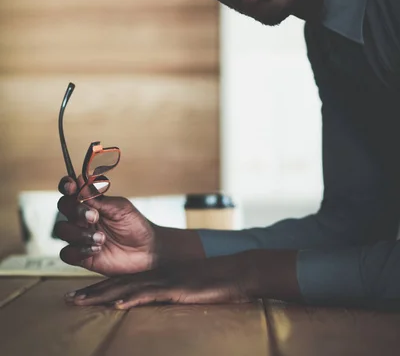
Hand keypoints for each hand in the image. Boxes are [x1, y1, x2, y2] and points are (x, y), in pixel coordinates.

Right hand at [56, 175, 155, 276]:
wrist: (146, 250)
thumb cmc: (134, 225)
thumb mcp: (120, 207)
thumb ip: (98, 198)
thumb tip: (81, 180)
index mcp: (91, 202)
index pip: (71, 190)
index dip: (66, 185)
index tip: (72, 186)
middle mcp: (82, 218)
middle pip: (63, 206)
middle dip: (75, 210)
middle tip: (94, 216)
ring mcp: (80, 236)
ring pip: (62, 229)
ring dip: (80, 233)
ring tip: (101, 238)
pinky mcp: (81, 256)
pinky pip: (66, 253)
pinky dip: (79, 250)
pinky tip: (97, 249)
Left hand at [64, 252, 258, 308]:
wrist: (236, 271)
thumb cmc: (213, 283)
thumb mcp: (185, 289)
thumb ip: (167, 294)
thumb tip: (150, 304)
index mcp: (157, 277)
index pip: (122, 283)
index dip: (98, 289)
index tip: (78, 296)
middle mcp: (156, 276)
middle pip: (118, 284)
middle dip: (92, 292)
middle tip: (69, 299)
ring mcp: (166, 281)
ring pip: (128, 288)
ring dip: (102, 295)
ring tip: (81, 301)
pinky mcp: (177, 288)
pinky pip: (151, 294)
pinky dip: (133, 298)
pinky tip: (118, 303)